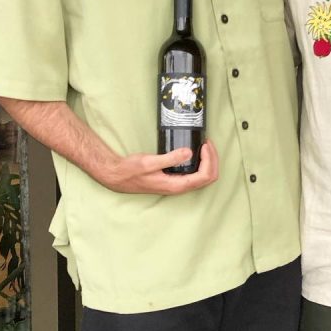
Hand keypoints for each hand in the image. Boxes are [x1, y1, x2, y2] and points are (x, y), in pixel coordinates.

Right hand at [99, 139, 219, 193]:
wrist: (118, 177)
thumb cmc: (131, 171)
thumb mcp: (149, 162)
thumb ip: (170, 158)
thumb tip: (189, 152)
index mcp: (176, 185)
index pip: (204, 176)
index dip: (209, 160)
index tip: (204, 144)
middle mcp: (179, 187)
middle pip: (208, 178)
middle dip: (213, 160)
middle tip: (208, 143)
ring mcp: (177, 185)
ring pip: (203, 177)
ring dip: (208, 162)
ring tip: (205, 146)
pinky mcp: (174, 180)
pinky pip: (195, 174)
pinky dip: (201, 163)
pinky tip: (196, 152)